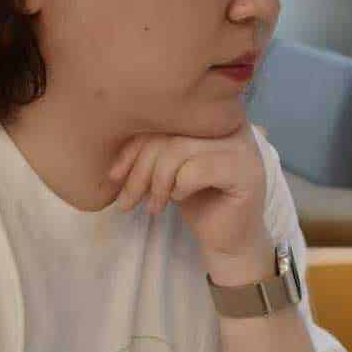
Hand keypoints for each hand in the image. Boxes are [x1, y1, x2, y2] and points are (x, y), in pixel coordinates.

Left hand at [106, 126, 269, 277]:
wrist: (227, 239)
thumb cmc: (198, 199)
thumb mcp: (167, 168)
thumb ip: (151, 146)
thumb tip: (105, 138)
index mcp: (210, 112)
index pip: (162, 115)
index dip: (133, 145)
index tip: (114, 175)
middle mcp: (230, 121)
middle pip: (169, 131)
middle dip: (140, 169)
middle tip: (127, 201)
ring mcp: (242, 145)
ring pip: (178, 150)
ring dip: (157, 183)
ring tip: (154, 206)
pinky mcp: (246, 172)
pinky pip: (196, 170)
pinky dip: (179, 188)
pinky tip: (180, 199)